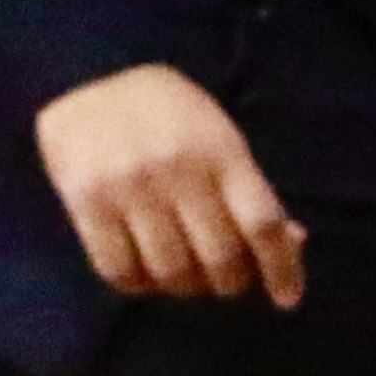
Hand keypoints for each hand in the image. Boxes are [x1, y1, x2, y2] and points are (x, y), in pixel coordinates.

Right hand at [35, 61, 305, 305]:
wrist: (88, 76)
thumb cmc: (168, 113)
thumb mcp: (221, 139)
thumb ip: (249, 191)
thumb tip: (290, 244)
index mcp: (220, 152)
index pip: (262, 225)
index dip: (282, 269)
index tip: (286, 299)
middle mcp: (177, 171)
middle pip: (219, 257)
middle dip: (228, 282)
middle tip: (222, 279)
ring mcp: (128, 188)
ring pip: (169, 271)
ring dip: (184, 286)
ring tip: (183, 277)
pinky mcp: (85, 201)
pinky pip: (117, 268)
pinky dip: (138, 284)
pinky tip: (144, 273)